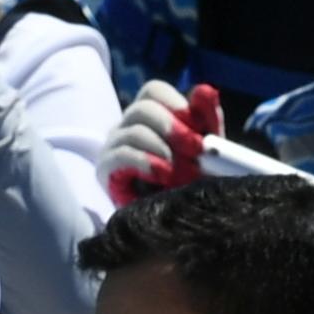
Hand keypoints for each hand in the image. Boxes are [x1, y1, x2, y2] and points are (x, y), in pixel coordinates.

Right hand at [102, 80, 221, 206]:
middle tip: (196, 149)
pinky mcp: (106, 170)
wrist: (178, 223)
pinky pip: (121, 155)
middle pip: (142, 107)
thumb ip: (207, 119)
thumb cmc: (191, 182)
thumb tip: (207, 90)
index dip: (177, 104)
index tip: (200, 129)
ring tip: (182, 171)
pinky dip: (147, 162)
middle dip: (173, 126)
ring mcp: (114, 146)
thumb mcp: (206, 149)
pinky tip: (164, 176)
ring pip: (133, 130)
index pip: (154, 91)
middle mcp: (128, 125)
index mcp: (151, 115)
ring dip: (164, 148)